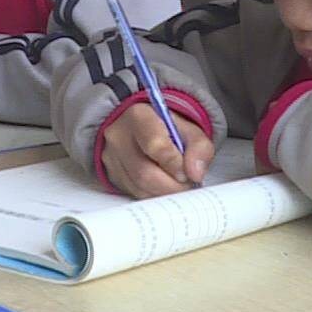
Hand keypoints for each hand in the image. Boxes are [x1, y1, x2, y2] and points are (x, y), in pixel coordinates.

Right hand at [97, 102, 215, 197]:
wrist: (146, 130)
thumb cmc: (168, 130)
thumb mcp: (190, 130)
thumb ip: (199, 148)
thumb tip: (195, 173)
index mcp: (139, 116)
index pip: (154, 144)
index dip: (174, 164)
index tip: (188, 173)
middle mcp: (119, 136)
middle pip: (144, 172)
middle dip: (172, 185)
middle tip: (187, 184)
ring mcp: (112, 157)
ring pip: (139, 187)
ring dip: (164, 192)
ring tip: (177, 184)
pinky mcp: (113, 175)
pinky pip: (135, 194)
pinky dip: (155, 195)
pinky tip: (164, 186)